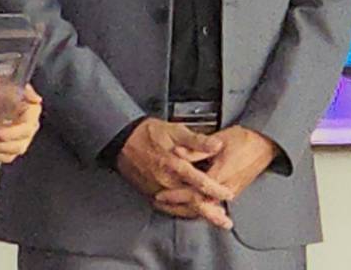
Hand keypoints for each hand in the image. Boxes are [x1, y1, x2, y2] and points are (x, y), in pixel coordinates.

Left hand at [0, 85, 42, 163]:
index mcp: (31, 115)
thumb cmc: (4, 90)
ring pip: (7, 155)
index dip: (9, 134)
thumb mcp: (12, 85)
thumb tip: (35, 98)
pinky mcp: (7, 148)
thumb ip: (25, 91)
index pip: (25, 130)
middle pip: (16, 146)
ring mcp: (18, 141)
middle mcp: (26, 130)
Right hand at [115, 118, 233, 228]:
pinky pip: (169, 208)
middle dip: (211, 212)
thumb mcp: (174, 130)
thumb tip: (216, 145)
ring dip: (199, 215)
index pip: (200, 181)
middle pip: (192, 201)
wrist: (122, 140)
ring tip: (214, 219)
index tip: (228, 193)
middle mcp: (166, 181)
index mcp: (173, 165)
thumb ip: (197, 140)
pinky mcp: (151, 194)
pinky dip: (183, 213)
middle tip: (225, 220)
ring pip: (182, 207)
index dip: (216, 189)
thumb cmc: (147, 134)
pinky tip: (191, 213)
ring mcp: (157, 190)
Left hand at [153, 125, 279, 223]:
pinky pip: (214, 201)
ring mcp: (231, 191)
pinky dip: (200, 202)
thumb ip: (196, 149)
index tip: (162, 195)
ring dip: (188, 204)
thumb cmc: (244, 139)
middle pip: (199, 202)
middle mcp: (227, 188)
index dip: (176, 194)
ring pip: (206, 204)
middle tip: (162, 202)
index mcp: (221, 176)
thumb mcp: (218, 140)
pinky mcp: (234, 190)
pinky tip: (190, 200)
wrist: (265, 143)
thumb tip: (177, 152)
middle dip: (179, 204)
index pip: (195, 192)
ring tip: (170, 203)